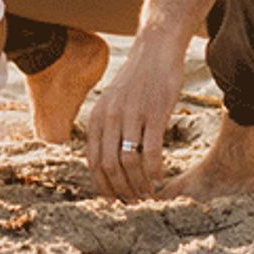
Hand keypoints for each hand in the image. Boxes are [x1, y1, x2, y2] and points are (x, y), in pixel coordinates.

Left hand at [85, 33, 184, 200]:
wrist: (155, 50)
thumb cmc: (136, 80)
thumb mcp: (113, 102)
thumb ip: (108, 127)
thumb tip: (107, 160)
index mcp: (97, 116)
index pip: (93, 160)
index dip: (103, 185)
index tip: (114, 201)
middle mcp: (110, 116)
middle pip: (109, 165)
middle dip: (121, 190)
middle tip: (134, 203)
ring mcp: (132, 115)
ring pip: (129, 162)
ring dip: (139, 185)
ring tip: (148, 195)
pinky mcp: (154, 113)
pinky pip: (151, 151)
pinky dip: (154, 172)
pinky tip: (160, 179)